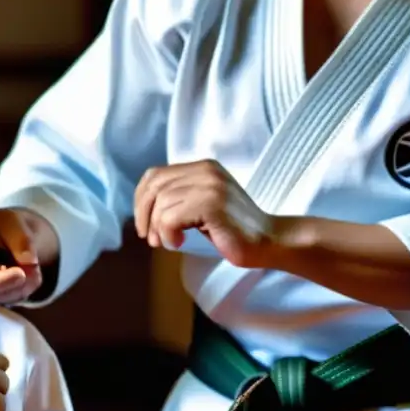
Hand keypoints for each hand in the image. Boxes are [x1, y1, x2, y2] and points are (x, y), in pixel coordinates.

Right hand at [0, 209, 42, 303]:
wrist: (8, 232)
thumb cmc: (3, 225)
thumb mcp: (10, 221)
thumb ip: (20, 237)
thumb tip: (29, 261)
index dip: (3, 281)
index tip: (21, 273)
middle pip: (1, 294)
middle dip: (22, 280)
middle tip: (35, 263)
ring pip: (15, 296)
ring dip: (30, 279)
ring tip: (29, 257)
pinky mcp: (4, 296)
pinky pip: (23, 296)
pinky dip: (32, 283)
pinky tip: (27, 267)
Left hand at [134, 159, 275, 266]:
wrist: (268, 241)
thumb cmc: (233, 229)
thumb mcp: (202, 205)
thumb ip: (179, 199)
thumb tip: (143, 213)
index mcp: (202, 167)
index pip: (155, 175)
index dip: (141, 200)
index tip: (145, 225)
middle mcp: (205, 171)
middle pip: (155, 187)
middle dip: (144, 215)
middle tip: (151, 238)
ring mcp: (210, 186)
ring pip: (161, 203)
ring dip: (158, 228)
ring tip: (168, 242)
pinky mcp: (212, 204)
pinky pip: (171, 217)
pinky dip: (168, 233)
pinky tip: (179, 243)